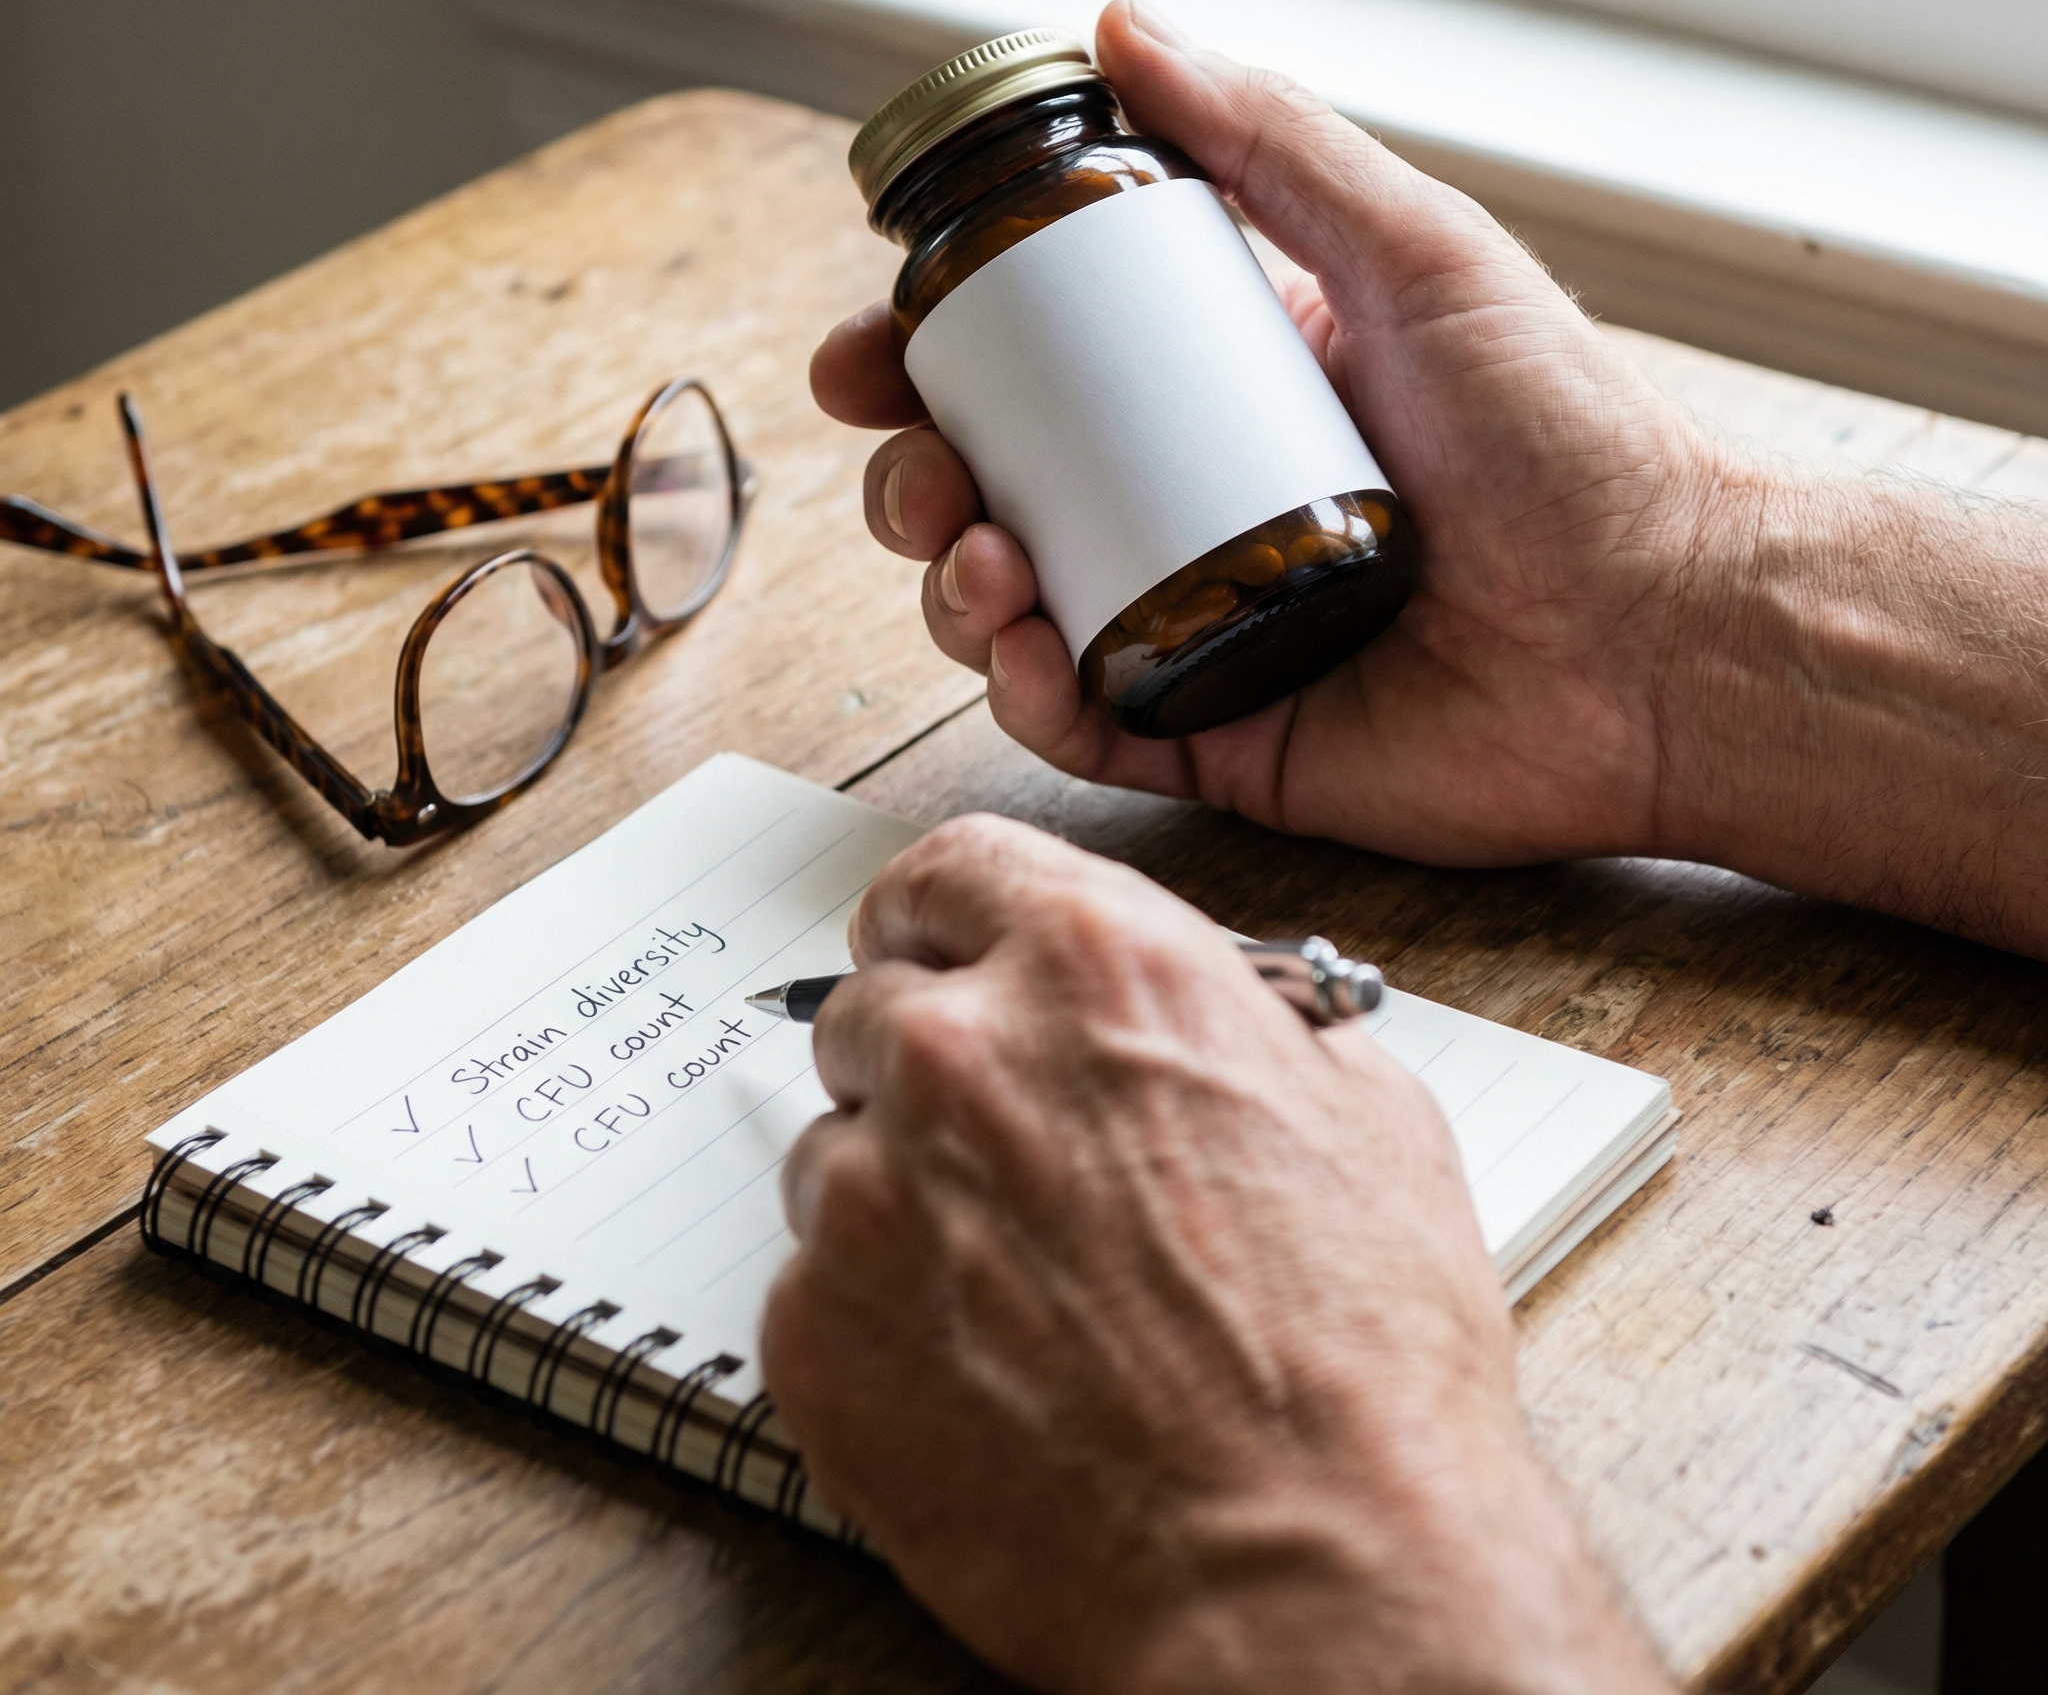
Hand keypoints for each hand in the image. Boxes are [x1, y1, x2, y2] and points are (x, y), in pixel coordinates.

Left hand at [762, 816, 1671, 1694]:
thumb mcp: (1364, 1109)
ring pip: (838, 1150)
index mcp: (1096, 963)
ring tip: (1021, 1291)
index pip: (946, 870)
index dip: (943, 916)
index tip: (934, 951)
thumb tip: (1197, 1003)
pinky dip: (878, 1313)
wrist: (1311, 1570)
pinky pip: (814, 1281)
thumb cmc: (1360, 1356)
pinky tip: (985, 1372)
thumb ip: (1241, 1015)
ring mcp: (871, 1192)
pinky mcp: (815, 1332)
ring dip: (901, 1194)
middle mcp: (962, 1050)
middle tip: (1001, 1153)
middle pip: (873, 1008)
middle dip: (927, 1063)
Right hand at [813, 0, 1728, 867]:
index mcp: (1218, 390)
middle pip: (992, 490)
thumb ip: (1271, 141)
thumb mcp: (1414, 253)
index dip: (926, 359)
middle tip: (923, 471)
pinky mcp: (1215, 734)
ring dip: (948, 585)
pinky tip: (1025, 649)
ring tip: (977, 559)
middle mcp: (1188, 505)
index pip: (1030, 369)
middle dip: (914, 480)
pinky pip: (1079, 722)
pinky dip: (1024, 692)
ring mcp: (1194, 623)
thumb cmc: (1568, 439)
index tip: (869, 349)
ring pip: (1010, 610)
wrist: (1666, 633)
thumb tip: (1122, 23)